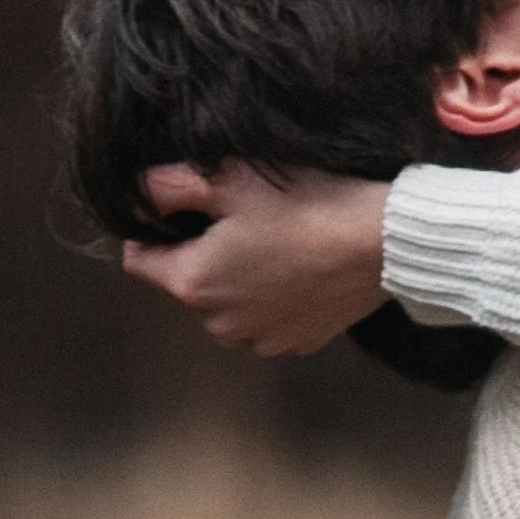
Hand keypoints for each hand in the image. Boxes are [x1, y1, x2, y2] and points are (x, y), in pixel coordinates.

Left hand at [119, 160, 390, 355]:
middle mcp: (218, 324)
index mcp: (193, 283)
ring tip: (278, 241)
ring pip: (229, 304)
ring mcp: (260, 339)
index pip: (137, 260)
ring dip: (241, 279)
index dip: (153, 229)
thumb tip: (140, 191)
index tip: (184, 206)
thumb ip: (170, 184)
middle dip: (204, 253)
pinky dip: (276, 296)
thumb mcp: (230, 176)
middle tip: (243, 217)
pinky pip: (269, 318)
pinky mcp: (299, 342)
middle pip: (188, 283)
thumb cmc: (305, 203)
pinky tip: (303, 266)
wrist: (382, 241)